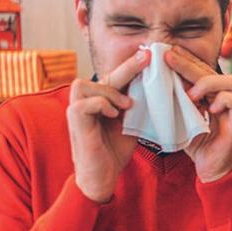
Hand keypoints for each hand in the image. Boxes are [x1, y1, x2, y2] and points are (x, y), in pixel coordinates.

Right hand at [68, 49, 149, 202]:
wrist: (102, 176)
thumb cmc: (115, 150)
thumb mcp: (132, 124)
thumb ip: (138, 106)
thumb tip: (157, 88)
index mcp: (101, 100)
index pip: (116, 78)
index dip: (132, 66)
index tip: (150, 54)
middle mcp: (86, 101)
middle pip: (104, 76)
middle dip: (128, 67)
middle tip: (147, 58)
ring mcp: (77, 110)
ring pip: (86, 84)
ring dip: (109, 92)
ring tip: (126, 106)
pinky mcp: (73, 120)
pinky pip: (83, 102)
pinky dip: (100, 104)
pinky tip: (113, 115)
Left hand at [165, 45, 231, 182]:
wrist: (209, 167)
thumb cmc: (195, 142)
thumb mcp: (180, 117)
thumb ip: (175, 100)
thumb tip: (157, 81)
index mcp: (212, 93)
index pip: (201, 69)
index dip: (187, 59)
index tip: (167, 51)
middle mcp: (226, 96)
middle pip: (212, 71)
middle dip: (189, 63)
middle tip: (168, 57)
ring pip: (230, 81)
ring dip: (208, 84)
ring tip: (190, 95)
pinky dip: (223, 101)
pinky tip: (210, 109)